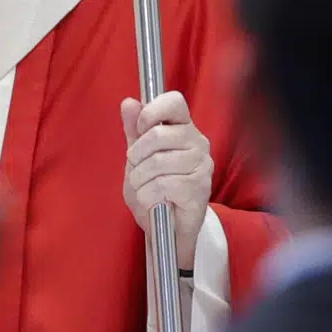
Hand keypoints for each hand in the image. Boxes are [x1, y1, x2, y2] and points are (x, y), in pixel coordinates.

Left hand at [121, 91, 212, 270]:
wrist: (167, 229)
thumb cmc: (154, 188)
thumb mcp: (137, 156)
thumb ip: (134, 129)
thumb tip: (129, 102)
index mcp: (183, 127)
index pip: (174, 102)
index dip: (151, 112)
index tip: (140, 128)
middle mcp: (198, 142)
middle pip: (157, 134)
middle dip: (136, 155)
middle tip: (137, 169)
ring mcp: (202, 165)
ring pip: (156, 162)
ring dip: (140, 179)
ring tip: (145, 187)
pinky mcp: (200, 188)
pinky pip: (161, 185)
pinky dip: (147, 196)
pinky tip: (154, 201)